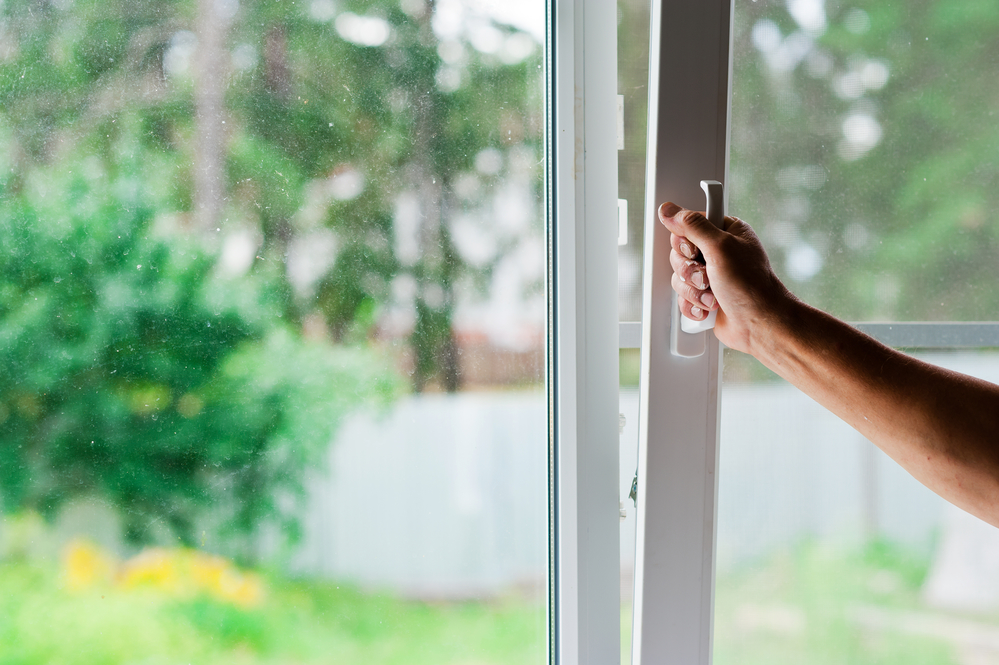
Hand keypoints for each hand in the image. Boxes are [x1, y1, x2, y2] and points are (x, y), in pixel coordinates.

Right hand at [658, 201, 794, 354]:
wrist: (758, 324)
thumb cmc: (750, 286)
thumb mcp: (720, 247)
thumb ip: (693, 226)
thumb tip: (669, 210)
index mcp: (725, 232)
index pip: (688, 225)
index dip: (686, 241)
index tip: (696, 251)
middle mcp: (717, 252)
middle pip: (679, 253)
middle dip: (689, 271)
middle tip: (707, 276)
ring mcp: (710, 275)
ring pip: (679, 277)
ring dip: (693, 291)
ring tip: (713, 296)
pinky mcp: (704, 296)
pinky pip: (682, 297)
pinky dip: (693, 305)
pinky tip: (709, 307)